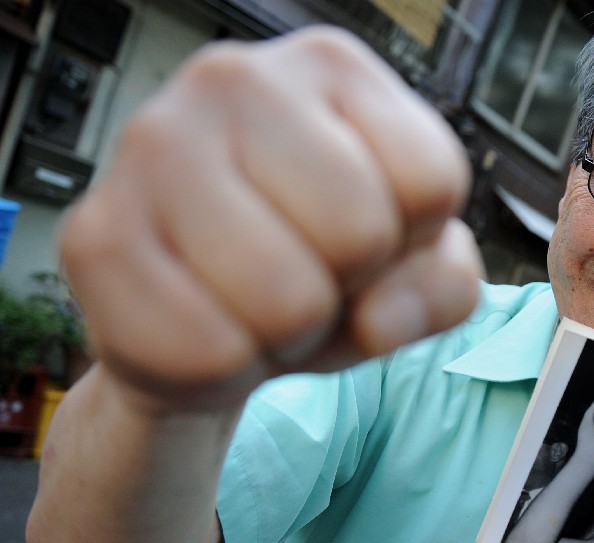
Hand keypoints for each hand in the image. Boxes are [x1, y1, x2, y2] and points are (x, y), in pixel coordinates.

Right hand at [60, 27, 481, 412]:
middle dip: (345, 289)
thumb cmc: (318, 270)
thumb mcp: (414, 274)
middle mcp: (236, 79)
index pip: (431, 181)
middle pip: (359, 235)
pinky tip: (205, 321)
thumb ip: (444, 285)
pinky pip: (207, 351)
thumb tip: (377, 318)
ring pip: (285, 301)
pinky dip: (225, 369)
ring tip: (256, 301)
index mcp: (333, 69)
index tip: (369, 239)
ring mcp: (153, 146)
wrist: (211, 319)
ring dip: (285, 335)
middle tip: (307, 276)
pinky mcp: (95, 233)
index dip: (411, 244)